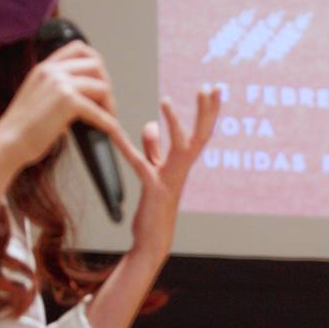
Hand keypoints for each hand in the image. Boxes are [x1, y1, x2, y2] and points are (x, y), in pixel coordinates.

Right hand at [0, 41, 123, 171]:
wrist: (6, 144)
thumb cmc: (21, 129)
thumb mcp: (38, 98)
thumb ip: (58, 90)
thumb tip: (88, 96)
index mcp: (44, 68)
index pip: (79, 48)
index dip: (96, 62)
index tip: (102, 80)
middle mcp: (52, 71)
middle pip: (96, 65)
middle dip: (106, 84)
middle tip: (108, 106)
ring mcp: (60, 83)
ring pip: (102, 87)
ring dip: (110, 105)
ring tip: (109, 121)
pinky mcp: (67, 101)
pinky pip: (99, 112)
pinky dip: (109, 124)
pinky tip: (110, 132)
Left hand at [118, 87, 221, 260]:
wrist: (151, 239)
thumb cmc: (154, 207)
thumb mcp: (153, 171)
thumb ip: (153, 148)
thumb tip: (151, 124)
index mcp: (183, 164)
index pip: (201, 132)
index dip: (208, 111)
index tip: (213, 89)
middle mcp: (182, 169)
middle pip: (201, 135)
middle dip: (206, 111)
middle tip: (209, 88)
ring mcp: (170, 178)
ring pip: (180, 146)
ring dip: (174, 123)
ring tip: (165, 101)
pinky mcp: (153, 188)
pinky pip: (140, 163)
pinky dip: (126, 146)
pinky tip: (114, 133)